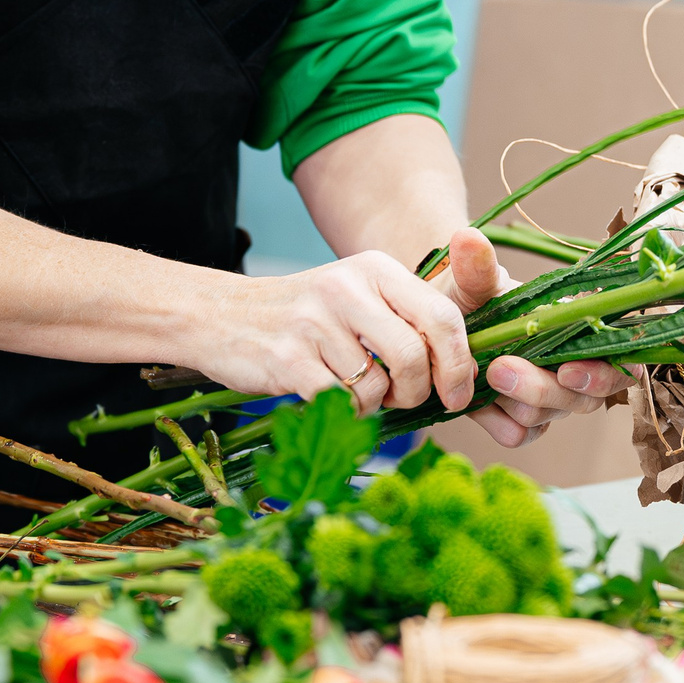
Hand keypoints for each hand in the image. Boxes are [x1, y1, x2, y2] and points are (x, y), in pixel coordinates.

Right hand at [202, 251, 476, 415]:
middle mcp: (347, 288)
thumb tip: (463, 372)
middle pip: (413, 355)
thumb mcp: (357, 296)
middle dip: (418, 391)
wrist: (220, 315)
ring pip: (377, 386)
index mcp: (375, 268)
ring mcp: (314, 322)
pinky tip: (331, 398)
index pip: (443, 314)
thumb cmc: (305, 317)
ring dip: (375, 404)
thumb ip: (407, 321)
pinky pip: (341, 403)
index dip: (458, 362)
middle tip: (403, 399)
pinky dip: (346, 413)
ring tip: (357, 392)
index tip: (458, 393)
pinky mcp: (287, 358)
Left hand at [433, 228, 630, 448]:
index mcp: (580, 331)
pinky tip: (478, 402)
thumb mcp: (473, 283)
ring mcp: (550, 399)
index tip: (568, 368)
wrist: (439, 330)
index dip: (602, 372)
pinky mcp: (524, 422)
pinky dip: (498, 422)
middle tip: (501, 370)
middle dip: (543, 388)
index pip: (619, 361)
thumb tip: (467, 236)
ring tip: (484, 377)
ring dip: (517, 402)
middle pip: (586, 398)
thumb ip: (477, 267)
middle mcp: (574, 368)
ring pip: (550, 416)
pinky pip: (521, 435)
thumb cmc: (469, 300)